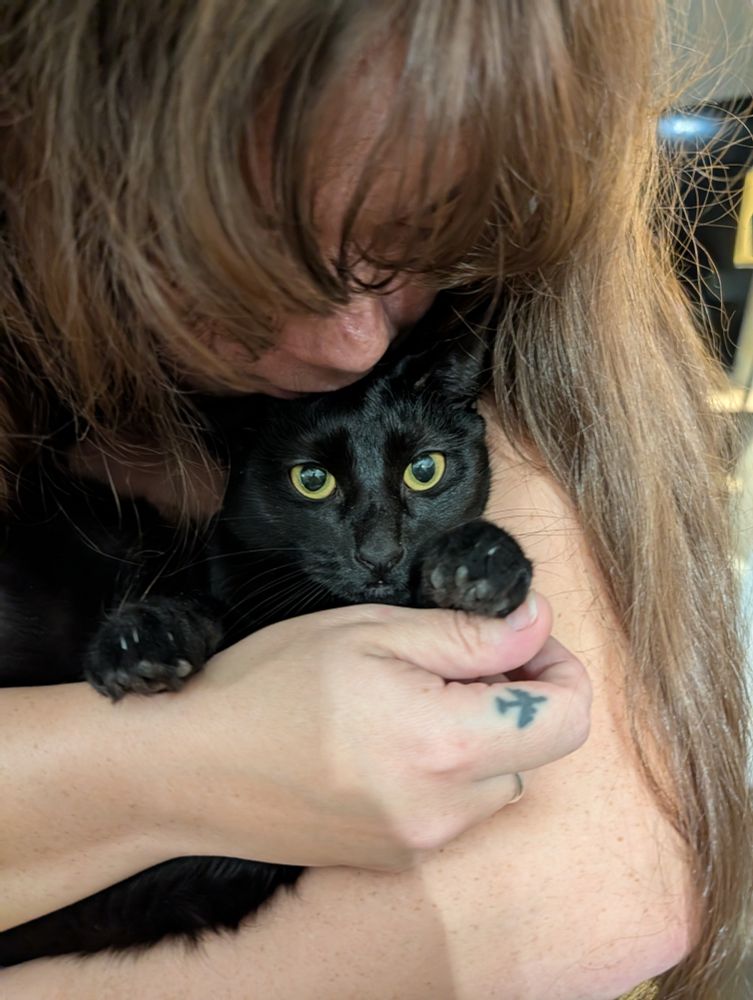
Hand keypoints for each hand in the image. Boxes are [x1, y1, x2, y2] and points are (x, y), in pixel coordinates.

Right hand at [159, 594, 590, 871]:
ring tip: (414, 700)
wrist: (189, 770)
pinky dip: (449, 770)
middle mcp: (448, 807)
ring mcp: (424, 842)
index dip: (559, 667)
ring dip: (482, 735)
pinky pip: (459, 809)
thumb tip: (537, 621)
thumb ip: (467, 633)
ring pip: (500, 780)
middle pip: (537, 748)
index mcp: (446, 743)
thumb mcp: (369, 630)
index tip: (520, 637)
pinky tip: (389, 741)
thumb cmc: (269, 684)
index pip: (567, 717)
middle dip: (516, 696)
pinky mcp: (399, 858)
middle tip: (454, 659)